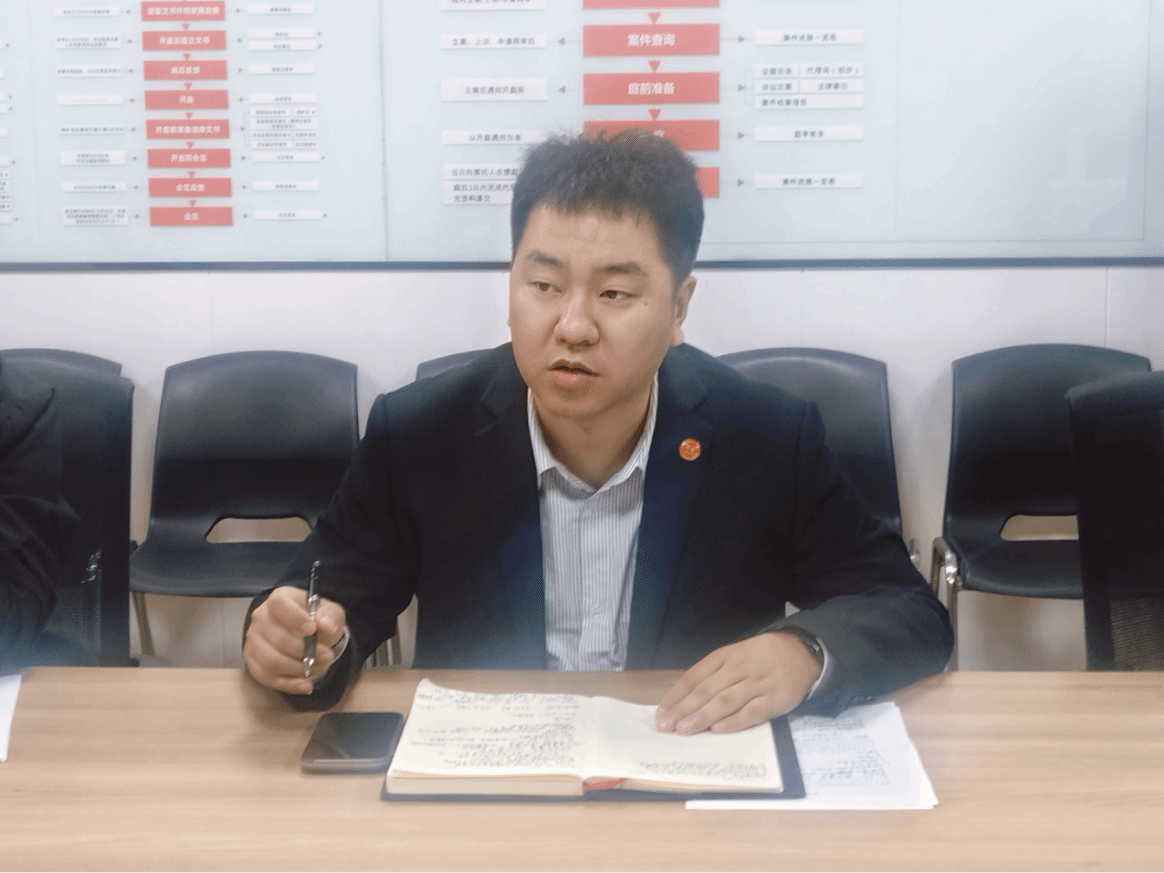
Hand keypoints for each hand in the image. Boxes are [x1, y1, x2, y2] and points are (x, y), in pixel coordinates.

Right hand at [243, 585, 346, 694]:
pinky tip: (305, 685)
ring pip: (271, 661)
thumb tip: (325, 625)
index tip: (312, 629)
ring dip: (298, 669)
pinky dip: (288, 684)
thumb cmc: (316, 620)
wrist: (306, 634)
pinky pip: (266, 677)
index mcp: (279, 599)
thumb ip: (330, 616)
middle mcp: (261, 618)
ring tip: (318, 668)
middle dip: (306, 652)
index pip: (279, 605)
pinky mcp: (253, 661)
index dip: (296, 618)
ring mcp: (254, 640)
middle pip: (278, 639)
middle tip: (327, 656)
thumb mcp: (330, 613)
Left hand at [654, 632, 822, 734]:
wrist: (801, 651)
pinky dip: (735, 721)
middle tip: (665, 726)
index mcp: (724, 657)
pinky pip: (752, 711)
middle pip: (705, 690)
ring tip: (684, 730)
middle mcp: (737, 669)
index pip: (694, 677)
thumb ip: (713, 675)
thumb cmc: (760, 657)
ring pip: (725, 701)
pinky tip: (718, 730)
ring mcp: (756, 683)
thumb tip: (684, 700)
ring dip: (702, 716)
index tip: (661, 713)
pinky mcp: (774, 698)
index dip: (676, 696)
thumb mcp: (734, 656)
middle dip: (683, 709)